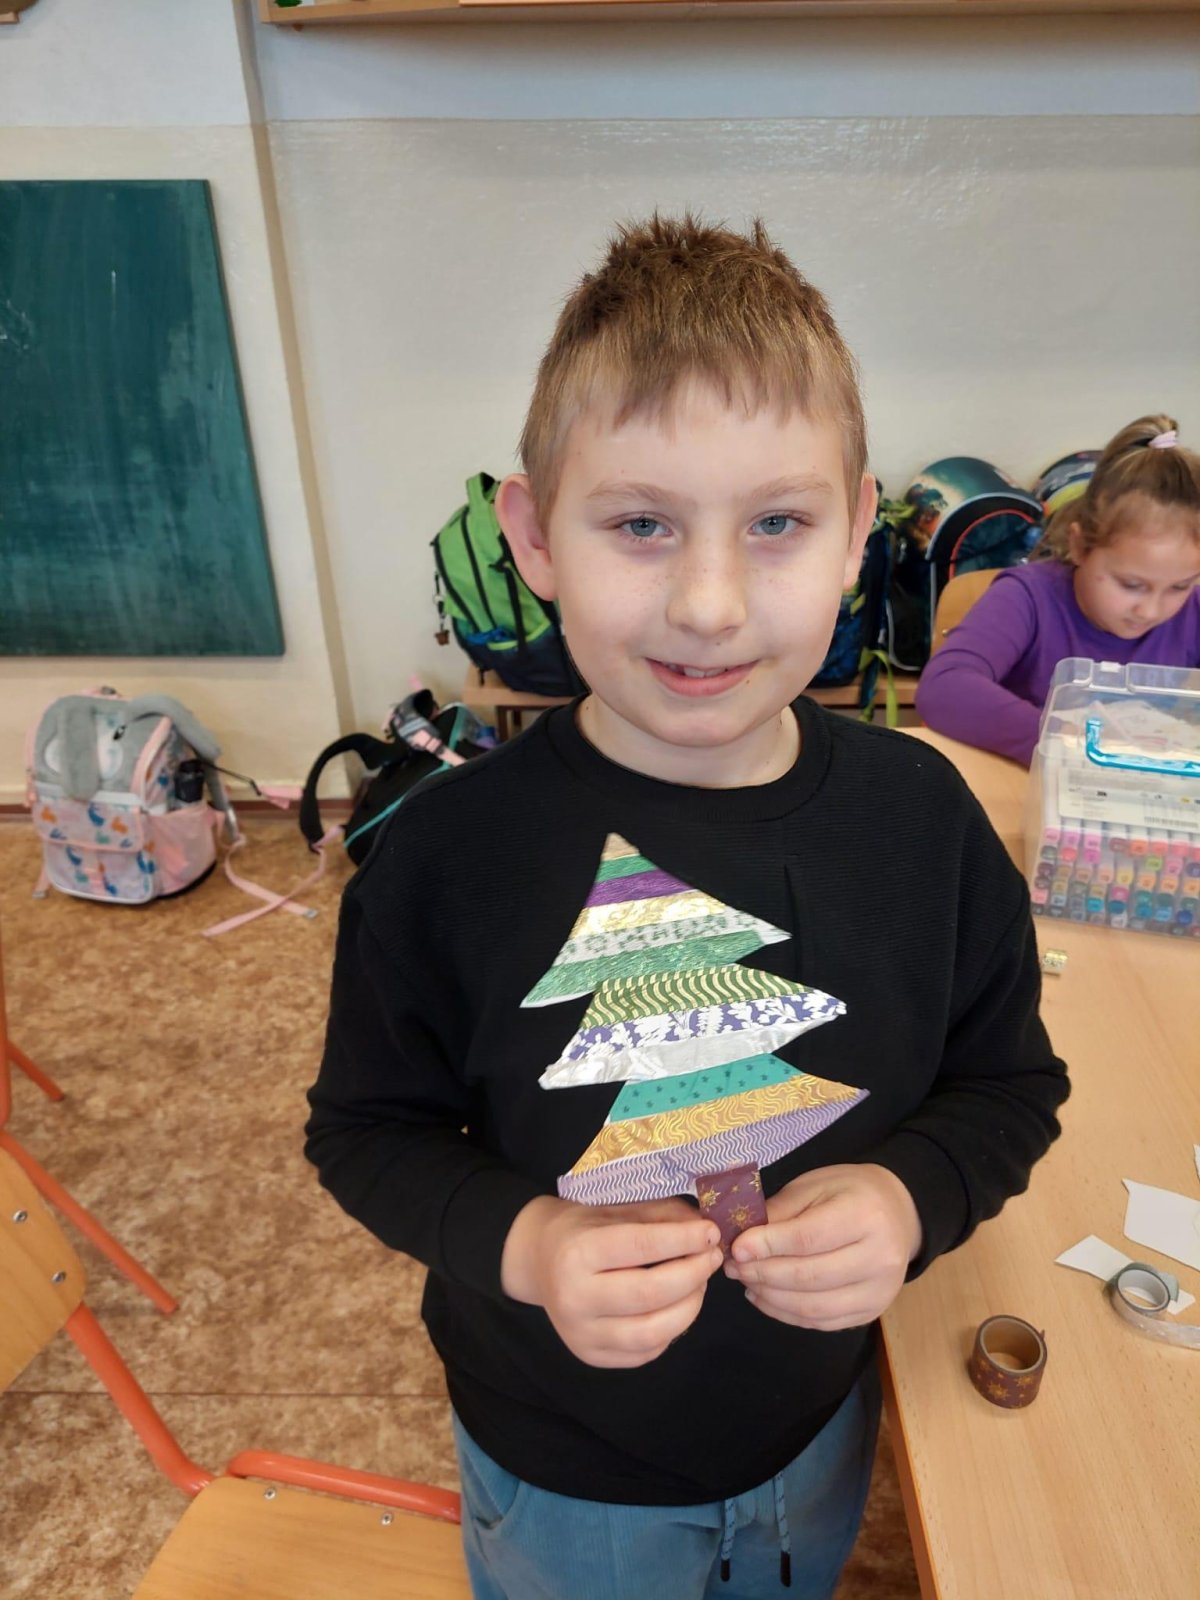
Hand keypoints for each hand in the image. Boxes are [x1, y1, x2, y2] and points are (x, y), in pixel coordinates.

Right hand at [501, 1195, 723, 1368]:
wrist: (540, 1260)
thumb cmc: (584, 1228)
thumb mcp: (618, 1209)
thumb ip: (663, 1217)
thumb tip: (707, 1233)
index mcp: (577, 1252)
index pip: (641, 1247)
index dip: (684, 1240)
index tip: (712, 1233)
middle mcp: (574, 1297)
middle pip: (650, 1294)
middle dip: (693, 1275)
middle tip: (712, 1259)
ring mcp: (580, 1334)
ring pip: (652, 1333)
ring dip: (689, 1308)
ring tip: (699, 1285)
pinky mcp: (590, 1356)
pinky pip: (645, 1353)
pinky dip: (671, 1330)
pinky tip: (677, 1307)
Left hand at [724, 1164, 921, 1331]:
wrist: (899, 1213)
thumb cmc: (850, 1193)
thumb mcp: (814, 1186)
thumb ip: (779, 1213)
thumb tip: (741, 1241)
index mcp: (865, 1216)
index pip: (808, 1239)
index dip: (768, 1246)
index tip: (737, 1249)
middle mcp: (879, 1258)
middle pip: (809, 1277)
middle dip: (763, 1274)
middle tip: (733, 1267)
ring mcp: (879, 1292)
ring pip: (813, 1307)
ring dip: (771, 1297)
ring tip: (745, 1281)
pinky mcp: (871, 1312)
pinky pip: (821, 1322)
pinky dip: (786, 1314)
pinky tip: (765, 1297)